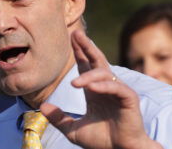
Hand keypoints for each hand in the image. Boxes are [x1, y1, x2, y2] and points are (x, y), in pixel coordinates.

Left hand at [40, 30, 162, 148]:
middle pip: (96, 61)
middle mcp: (106, 87)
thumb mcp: (74, 130)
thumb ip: (59, 118)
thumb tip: (42, 107)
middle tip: (76, 34)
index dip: (79, 52)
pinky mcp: (129, 99)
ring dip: (89, 76)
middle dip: (87, 47)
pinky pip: (116, 88)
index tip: (71, 38)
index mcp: (94, 91)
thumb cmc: (102, 141)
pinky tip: (91, 87)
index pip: (86, 66)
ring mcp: (118, 91)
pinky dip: (104, 86)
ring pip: (104, 74)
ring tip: (74, 84)